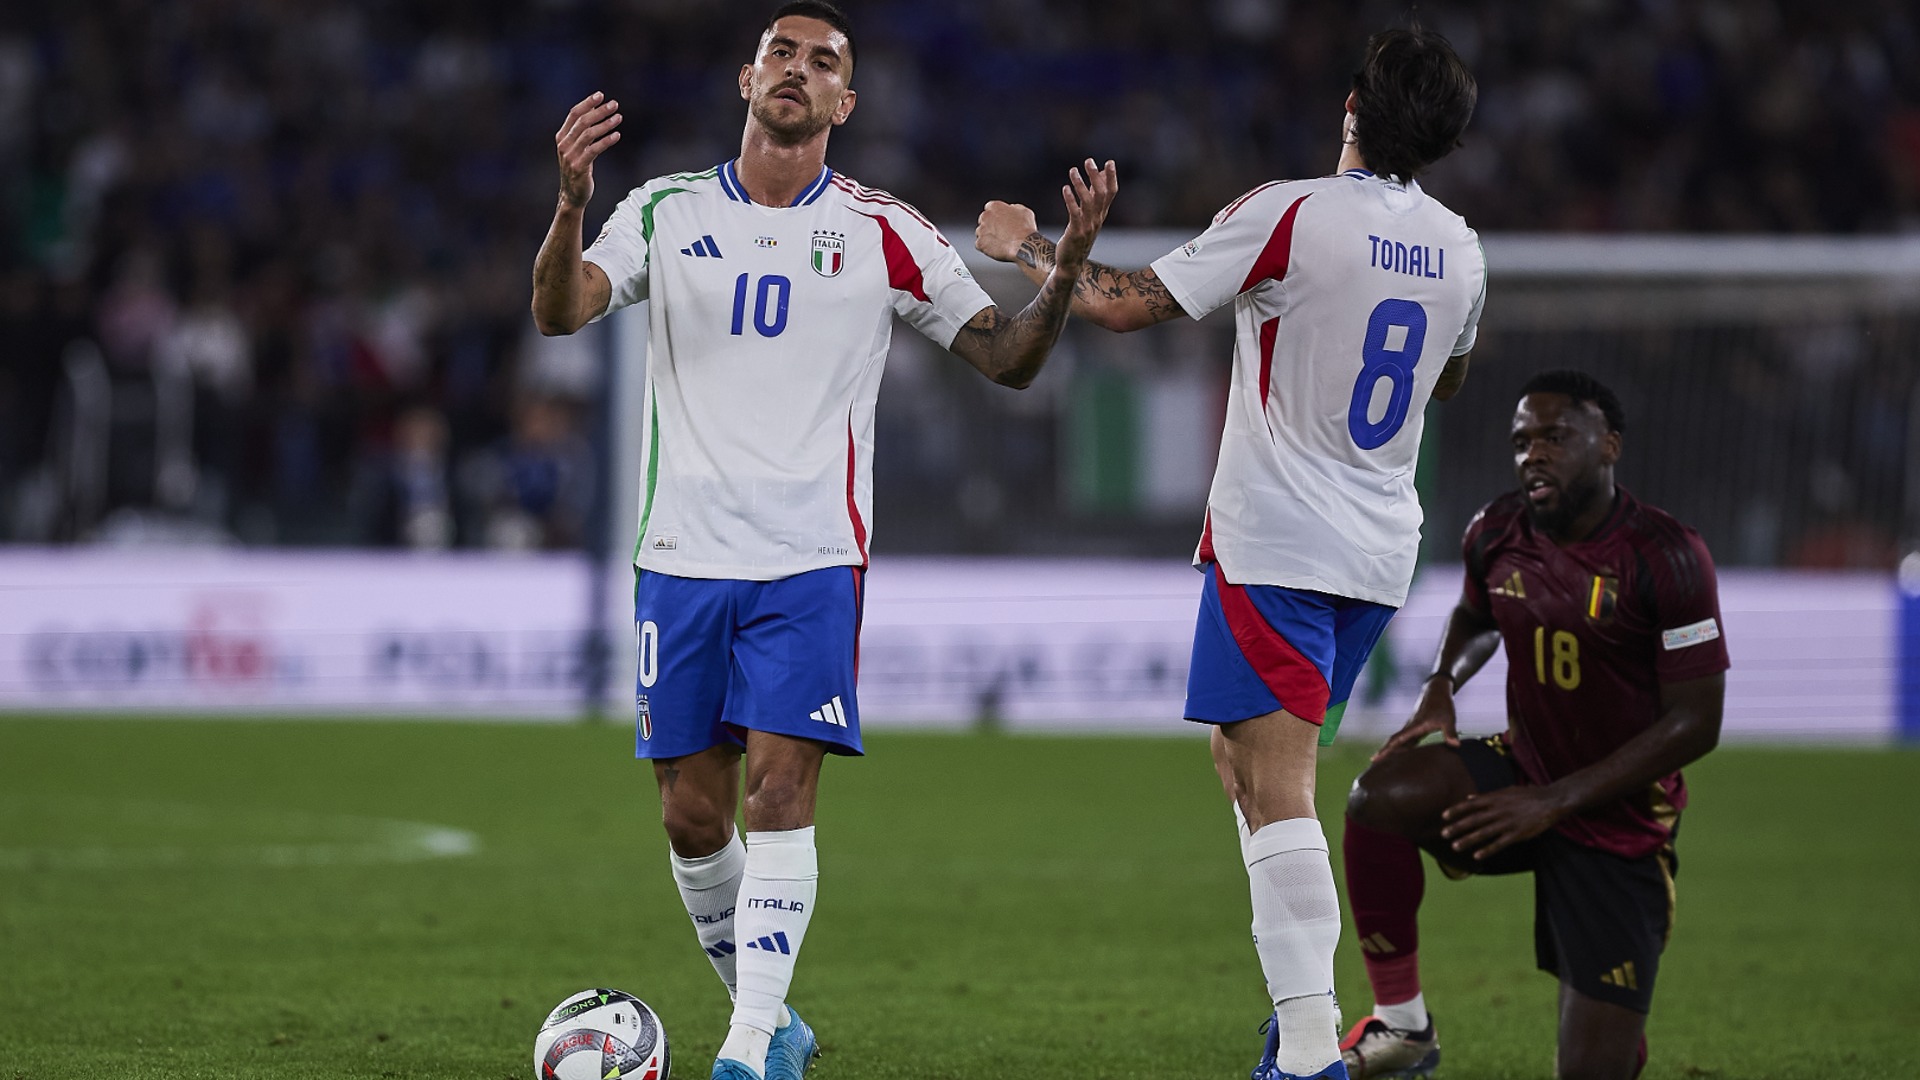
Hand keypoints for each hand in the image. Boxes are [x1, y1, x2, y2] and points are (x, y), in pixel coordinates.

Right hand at [556, 92, 622, 208]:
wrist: (572, 195)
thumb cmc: (578, 169)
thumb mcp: (577, 149)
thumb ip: (582, 132)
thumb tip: (595, 111)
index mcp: (562, 137)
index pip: (573, 114)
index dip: (587, 103)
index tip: (601, 95)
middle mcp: (564, 144)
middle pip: (582, 121)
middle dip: (599, 111)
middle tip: (615, 105)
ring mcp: (570, 156)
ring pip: (588, 134)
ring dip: (605, 124)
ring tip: (619, 117)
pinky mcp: (579, 167)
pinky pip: (594, 150)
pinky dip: (606, 141)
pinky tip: (617, 135)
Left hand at [975, 201, 1038, 263]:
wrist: (1024, 246)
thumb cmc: (1025, 229)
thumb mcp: (1024, 211)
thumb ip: (1014, 207)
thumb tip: (1011, 208)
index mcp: (994, 206)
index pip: (990, 208)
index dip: (996, 215)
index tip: (1000, 221)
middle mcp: (985, 216)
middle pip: (984, 220)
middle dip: (990, 226)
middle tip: (1001, 233)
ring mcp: (981, 230)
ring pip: (981, 233)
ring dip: (988, 236)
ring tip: (1000, 241)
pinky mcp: (980, 243)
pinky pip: (980, 245)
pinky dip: (987, 247)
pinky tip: (996, 248)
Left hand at [1053, 158, 1118, 271]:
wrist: (1071, 262)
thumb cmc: (1079, 235)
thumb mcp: (1088, 216)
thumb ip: (1093, 196)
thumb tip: (1098, 175)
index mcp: (1101, 214)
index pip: (1111, 193)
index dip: (1111, 177)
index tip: (1109, 162)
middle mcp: (1097, 219)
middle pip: (1101, 194)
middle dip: (1096, 176)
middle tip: (1089, 161)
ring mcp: (1088, 226)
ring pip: (1088, 202)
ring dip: (1081, 185)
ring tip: (1072, 170)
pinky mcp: (1076, 232)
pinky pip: (1075, 213)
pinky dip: (1071, 200)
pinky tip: (1065, 188)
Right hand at [1372, 675, 1459, 760]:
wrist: (1436, 691)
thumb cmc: (1443, 704)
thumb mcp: (1448, 719)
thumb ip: (1450, 732)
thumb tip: (1455, 745)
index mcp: (1415, 726)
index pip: (1397, 740)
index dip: (1387, 750)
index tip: (1376, 757)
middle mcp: (1410, 727)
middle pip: (1394, 742)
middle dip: (1384, 752)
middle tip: (1373, 762)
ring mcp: (1412, 728)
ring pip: (1398, 741)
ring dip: (1391, 750)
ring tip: (1382, 762)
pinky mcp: (1416, 729)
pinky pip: (1405, 740)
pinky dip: (1400, 748)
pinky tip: (1399, 756)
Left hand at [1440, 785, 1567, 859]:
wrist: (1551, 801)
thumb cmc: (1528, 795)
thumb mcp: (1506, 791)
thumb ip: (1486, 796)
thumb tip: (1468, 797)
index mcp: (1495, 798)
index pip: (1471, 804)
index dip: (1456, 810)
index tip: (1443, 816)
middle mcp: (1499, 810)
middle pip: (1474, 819)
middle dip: (1458, 827)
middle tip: (1443, 834)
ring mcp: (1508, 822)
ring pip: (1485, 833)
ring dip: (1468, 840)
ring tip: (1455, 847)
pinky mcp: (1518, 834)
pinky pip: (1500, 843)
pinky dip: (1488, 850)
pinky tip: (1477, 856)